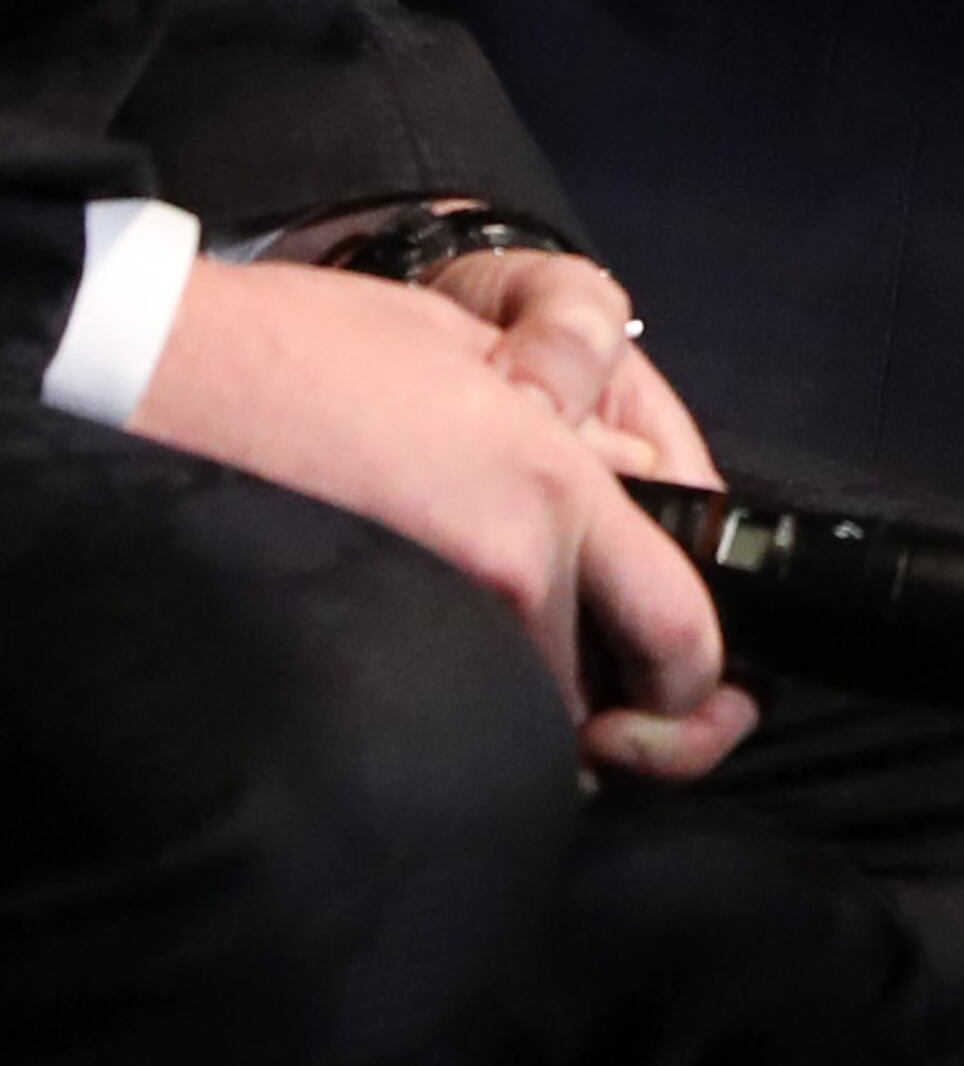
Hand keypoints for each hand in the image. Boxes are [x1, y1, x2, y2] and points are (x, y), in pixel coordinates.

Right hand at [134, 260, 753, 778]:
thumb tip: (625, 482)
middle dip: (616, 720)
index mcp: (557, 484)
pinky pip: (446, 710)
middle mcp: (516, 567)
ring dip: (529, 713)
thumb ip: (569, 428)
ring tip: (507, 672)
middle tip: (610, 721)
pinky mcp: (365, 649)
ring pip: (523, 717)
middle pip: (604, 699)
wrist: (166, 376)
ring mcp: (441, 617)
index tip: (691, 700)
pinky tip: (440, 670)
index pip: (681, 629)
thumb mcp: (473, 352)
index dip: (696, 689)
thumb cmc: (311, 345)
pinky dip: (460, 712)